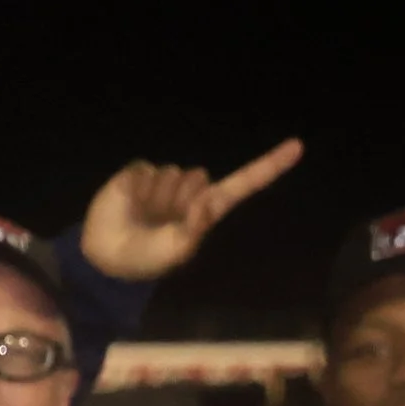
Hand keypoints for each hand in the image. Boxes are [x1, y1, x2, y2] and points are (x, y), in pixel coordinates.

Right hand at [79, 140, 300, 281]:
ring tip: (142, 215)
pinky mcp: (137, 174)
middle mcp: (189, 190)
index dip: (269, 165)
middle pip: (198, 175)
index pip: (244, 183)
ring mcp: (163, 180)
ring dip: (155, 198)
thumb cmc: (148, 259)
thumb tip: (206, 200)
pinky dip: (137, 189)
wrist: (107, 256)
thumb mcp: (178, 252)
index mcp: (207, 208)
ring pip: (170, 173)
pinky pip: (145, 169)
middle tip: (161, 220)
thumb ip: (195, 228)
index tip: (297, 146)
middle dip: (179, 198)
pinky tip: (130, 203)